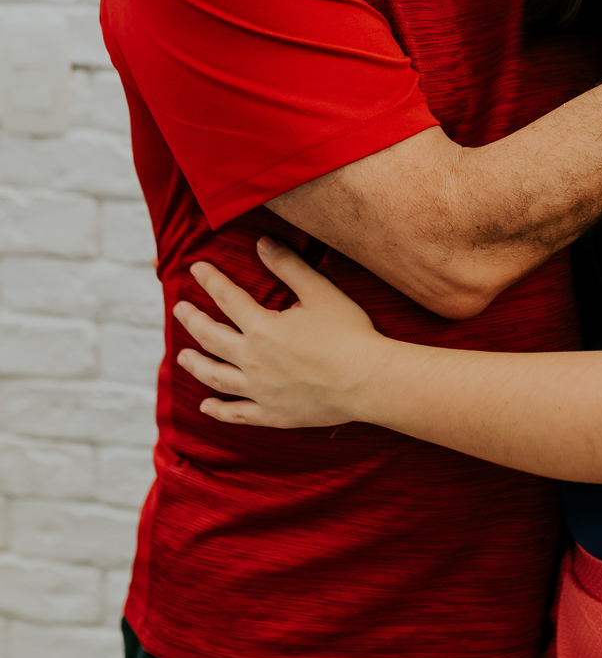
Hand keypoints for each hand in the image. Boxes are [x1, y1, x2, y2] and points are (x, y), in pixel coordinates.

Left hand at [174, 237, 386, 427]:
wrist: (366, 380)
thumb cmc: (348, 333)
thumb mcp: (319, 291)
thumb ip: (288, 266)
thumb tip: (262, 242)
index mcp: (262, 328)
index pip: (227, 298)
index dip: (211, 280)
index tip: (196, 269)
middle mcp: (252, 360)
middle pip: (212, 338)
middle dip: (193, 320)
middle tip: (179, 310)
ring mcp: (259, 391)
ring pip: (216, 377)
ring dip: (196, 365)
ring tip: (182, 357)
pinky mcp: (272, 414)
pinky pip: (237, 414)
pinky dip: (219, 410)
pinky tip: (206, 405)